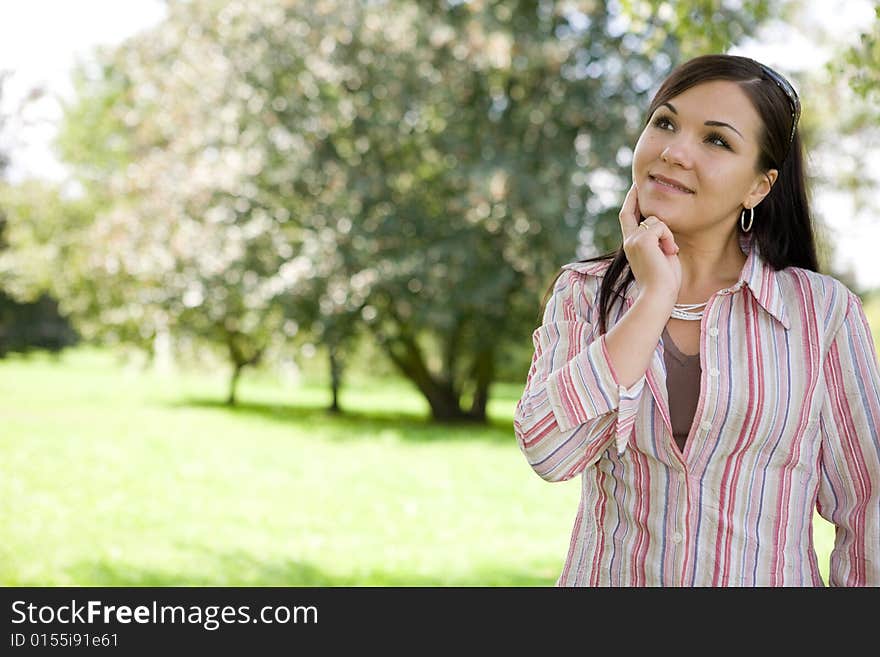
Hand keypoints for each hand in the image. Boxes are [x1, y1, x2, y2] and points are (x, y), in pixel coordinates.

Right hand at [618, 183, 681, 303]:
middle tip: (640, 187)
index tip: (635, 187)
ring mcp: (633, 239)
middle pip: (636, 213)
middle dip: (638, 199)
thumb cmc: (663, 282)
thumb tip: (659, 225)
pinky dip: (669, 238)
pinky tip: (669, 251)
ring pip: (656, 221)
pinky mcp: (641, 240)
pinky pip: (661, 226)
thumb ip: (657, 240)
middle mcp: (628, 240)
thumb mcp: (660, 255)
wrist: (657, 295)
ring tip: (669, 252)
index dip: (630, 201)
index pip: (626, 217)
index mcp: (631, 245)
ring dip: (667, 235)